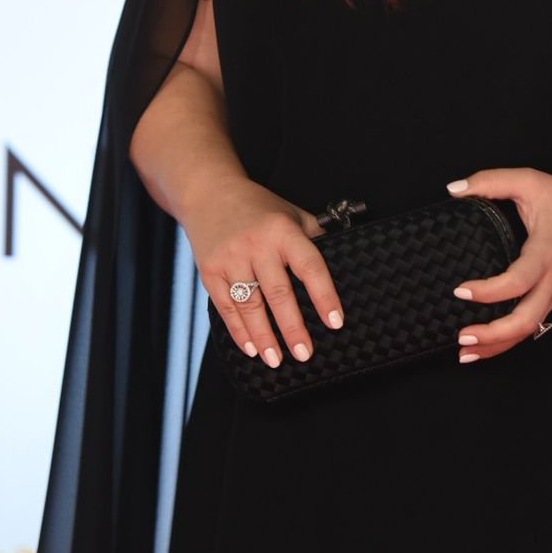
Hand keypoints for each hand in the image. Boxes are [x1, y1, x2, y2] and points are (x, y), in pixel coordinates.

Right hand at [188, 177, 344, 369]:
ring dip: (264, 336)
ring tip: (277, 360)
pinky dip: (239, 330)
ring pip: (250, 305)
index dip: (324, 296)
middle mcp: (257, 245)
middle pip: (278, 293)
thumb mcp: (291, 213)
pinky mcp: (209, 271)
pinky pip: (226, 307)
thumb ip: (314, 236)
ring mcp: (230, 258)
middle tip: (305, 353)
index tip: (335, 322)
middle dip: (292, 328)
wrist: (209, 192)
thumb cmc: (259, 207)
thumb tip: (342, 260)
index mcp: (283, 230)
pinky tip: (252, 348)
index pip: (310, 266)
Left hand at [445, 168, 551, 361]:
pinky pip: (530, 326)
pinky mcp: (551, 300)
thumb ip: (490, 181)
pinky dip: (506, 341)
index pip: (519, 281)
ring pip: (528, 330)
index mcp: (546, 251)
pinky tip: (482, 348)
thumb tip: (454, 189)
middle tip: (462, 336)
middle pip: (527, 320)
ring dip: (497, 346)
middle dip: (494, 334)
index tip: (460, 289)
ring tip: (464, 352)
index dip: (490, 291)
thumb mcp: (528, 180)